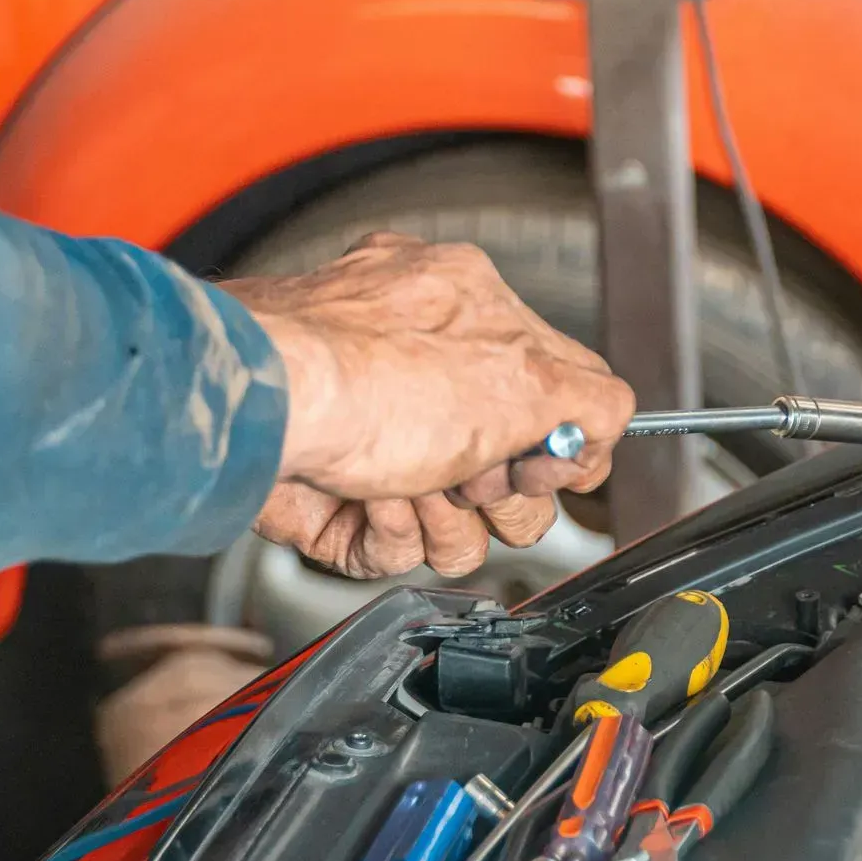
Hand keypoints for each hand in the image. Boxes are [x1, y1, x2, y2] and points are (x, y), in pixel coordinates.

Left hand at [222, 232, 633, 576]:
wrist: (256, 415)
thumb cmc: (360, 370)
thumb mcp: (521, 374)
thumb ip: (590, 399)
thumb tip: (605, 426)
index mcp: (467, 312)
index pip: (558, 398)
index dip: (558, 448)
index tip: (538, 462)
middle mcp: (419, 371)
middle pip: (513, 476)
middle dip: (499, 493)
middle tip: (470, 472)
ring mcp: (375, 436)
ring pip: (458, 525)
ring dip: (443, 517)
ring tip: (405, 482)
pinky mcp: (334, 496)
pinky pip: (393, 548)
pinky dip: (386, 533)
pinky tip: (364, 498)